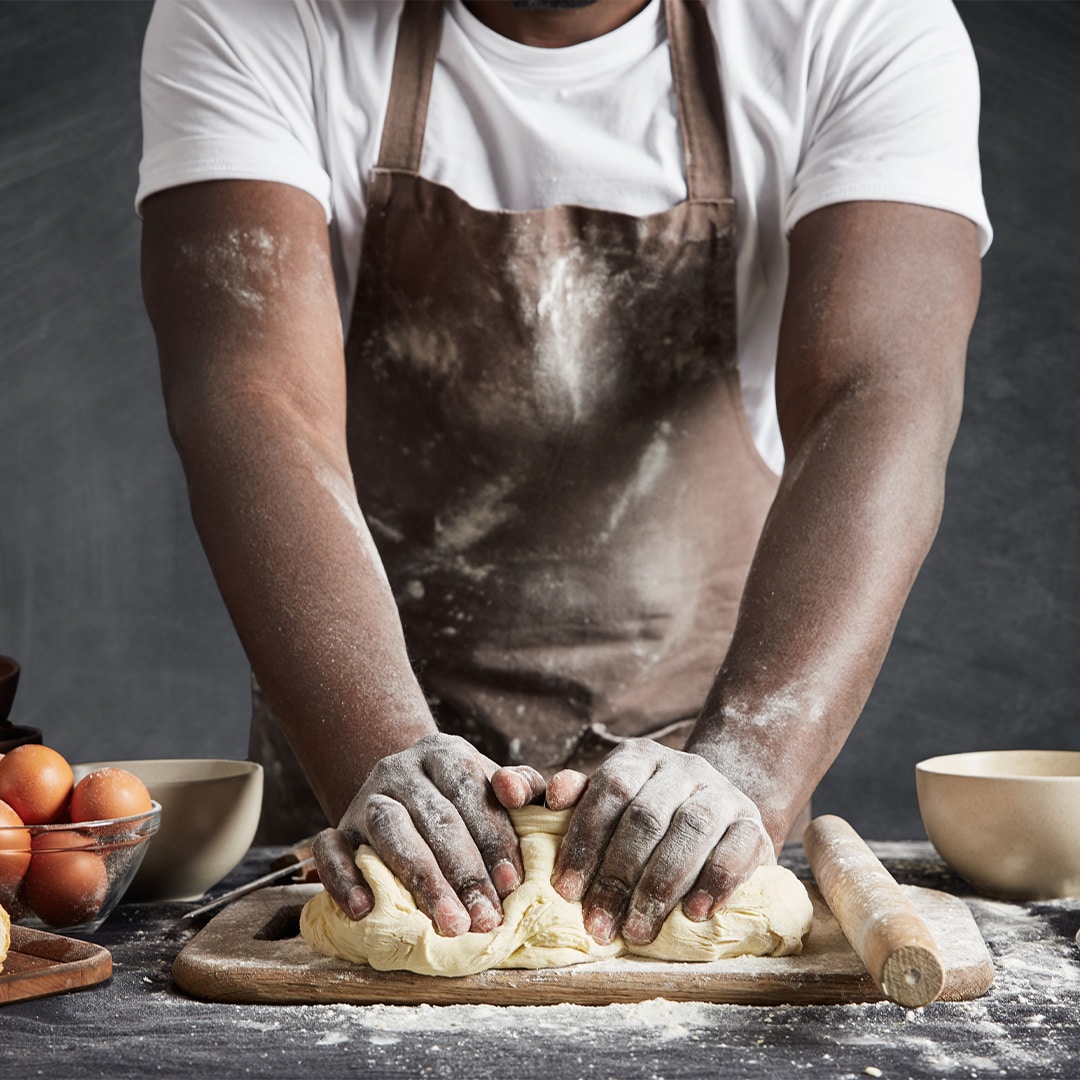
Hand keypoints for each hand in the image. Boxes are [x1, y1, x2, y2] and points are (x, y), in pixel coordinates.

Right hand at [311, 733, 544, 934]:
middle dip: (464, 871)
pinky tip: (365, 909)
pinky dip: (344, 878)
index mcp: (444, 753)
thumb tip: (518, 792)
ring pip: (390, 831)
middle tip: (486, 918)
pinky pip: (330, 849)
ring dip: (422, 879)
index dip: (492, 837)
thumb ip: (522, 786)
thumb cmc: (464, 800)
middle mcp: (400, 769)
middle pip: (434, 816)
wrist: (405, 794)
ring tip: (450, 922)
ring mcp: (365, 798)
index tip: (512, 883)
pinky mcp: (337, 828)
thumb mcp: (494, 786)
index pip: (469, 790)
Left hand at [548, 739, 773, 945]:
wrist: (718, 819)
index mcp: (639, 757)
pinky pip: (736, 851)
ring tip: (637, 931)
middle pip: (646, 816)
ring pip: (690, 831)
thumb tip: (538, 795)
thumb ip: (574, 802)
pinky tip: (693, 915)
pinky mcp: (754, 825)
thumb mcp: (610, 805)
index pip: (610, 790)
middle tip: (597, 925)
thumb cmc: (648, 821)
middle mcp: (683, 767)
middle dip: (617, 876)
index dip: (585, 840)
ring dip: (659, 887)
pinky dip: (713, 884)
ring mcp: (723, 793)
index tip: (566, 891)